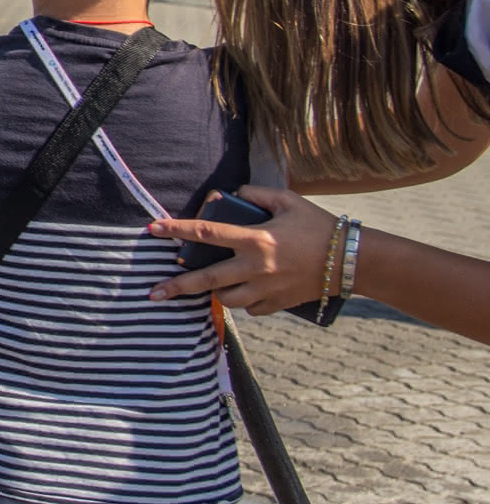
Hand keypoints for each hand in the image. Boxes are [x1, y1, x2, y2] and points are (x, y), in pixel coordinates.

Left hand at [147, 185, 334, 313]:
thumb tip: (231, 195)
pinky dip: (245, 302)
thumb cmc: (319, 225)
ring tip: (211, 285)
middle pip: (206, 280)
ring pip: (227, 299)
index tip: (152, 229)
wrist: (352, 259)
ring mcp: (267, 289)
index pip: (206, 232)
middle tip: (153, 293)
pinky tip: (246, 292)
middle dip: (176, 287)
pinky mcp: (279, 304)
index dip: (176, 229)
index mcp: (256, 238)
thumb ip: (256, 194)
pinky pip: (251, 309)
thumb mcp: (288, 200)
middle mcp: (256, 267)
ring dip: (215, 292)